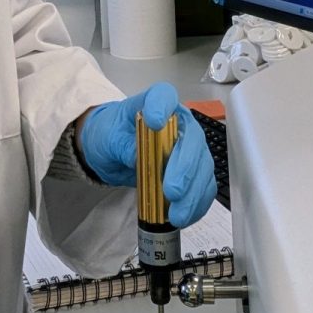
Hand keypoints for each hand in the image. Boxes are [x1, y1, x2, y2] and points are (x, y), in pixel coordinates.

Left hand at [78, 82, 216, 226]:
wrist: (112, 150)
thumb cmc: (111, 134)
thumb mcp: (108, 137)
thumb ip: (123, 145)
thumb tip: (137, 157)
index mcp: (156, 103)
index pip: (163, 96)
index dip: (162, 107)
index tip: (154, 122)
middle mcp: (179, 123)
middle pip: (192, 139)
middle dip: (185, 168)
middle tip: (171, 191)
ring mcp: (190, 147)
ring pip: (203, 167)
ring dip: (193, 193)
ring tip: (177, 215)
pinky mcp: (192, 171)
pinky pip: (203, 186)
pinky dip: (197, 203)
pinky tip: (185, 216)